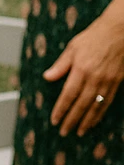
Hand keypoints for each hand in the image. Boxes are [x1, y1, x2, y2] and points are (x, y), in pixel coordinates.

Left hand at [43, 12, 123, 136]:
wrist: (118, 33)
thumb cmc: (92, 38)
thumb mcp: (72, 48)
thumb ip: (60, 65)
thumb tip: (47, 78)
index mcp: (81, 70)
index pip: (68, 95)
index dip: (61, 109)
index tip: (55, 120)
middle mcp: (95, 79)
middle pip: (81, 104)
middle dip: (72, 120)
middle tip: (64, 131)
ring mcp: (107, 82)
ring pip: (96, 107)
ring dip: (87, 121)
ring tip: (80, 131)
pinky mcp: (116, 83)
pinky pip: (107, 102)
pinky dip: (100, 113)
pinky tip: (95, 120)